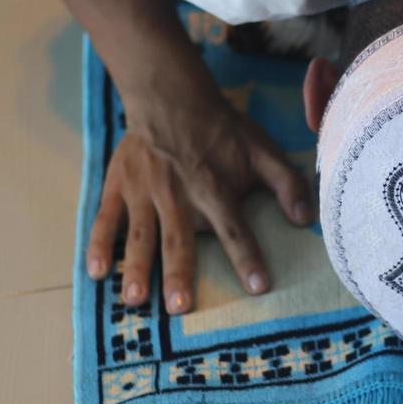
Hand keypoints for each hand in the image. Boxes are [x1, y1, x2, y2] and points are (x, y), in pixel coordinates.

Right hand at [85, 104, 312, 312]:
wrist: (170, 95)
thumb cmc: (221, 129)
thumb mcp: (261, 150)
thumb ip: (286, 183)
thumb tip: (305, 218)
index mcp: (214, 187)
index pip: (235, 229)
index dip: (248, 258)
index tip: (258, 287)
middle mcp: (177, 193)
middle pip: (179, 240)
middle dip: (178, 274)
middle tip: (179, 307)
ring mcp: (143, 191)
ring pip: (140, 235)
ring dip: (137, 268)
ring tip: (135, 300)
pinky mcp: (118, 186)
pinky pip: (106, 218)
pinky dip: (99, 245)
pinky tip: (96, 272)